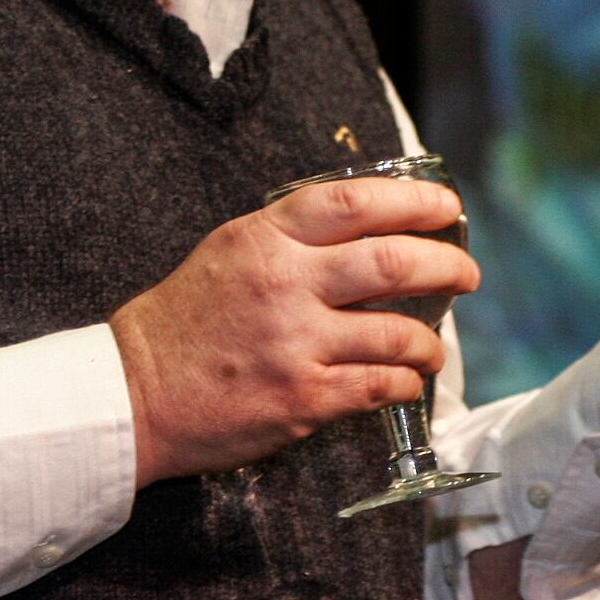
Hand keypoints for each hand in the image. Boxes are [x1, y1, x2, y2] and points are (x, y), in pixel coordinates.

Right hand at [108, 176, 478, 486]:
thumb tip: (363, 230)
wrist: (133, 394)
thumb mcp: (227, 252)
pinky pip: (379, 385)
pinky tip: (406, 380)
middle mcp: (286, 284)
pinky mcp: (303, 399)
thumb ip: (289, 238)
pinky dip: (404, 381)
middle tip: (466, 273)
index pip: (356, 202)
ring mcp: (297, 344)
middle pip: (392, 261)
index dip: (414, 200)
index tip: (446, 205)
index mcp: (265, 238)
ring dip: (430, 340)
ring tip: (434, 346)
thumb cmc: (181, 322)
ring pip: (397, 332)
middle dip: (446, 264)